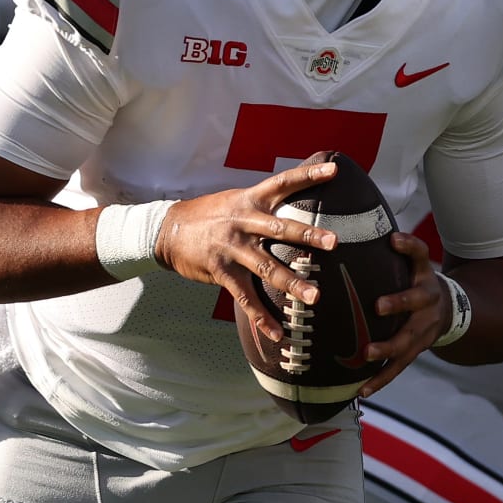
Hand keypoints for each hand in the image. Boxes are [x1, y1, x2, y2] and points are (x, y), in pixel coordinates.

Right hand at [154, 160, 340, 341]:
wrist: (168, 230)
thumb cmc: (209, 214)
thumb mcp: (235, 199)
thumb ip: (263, 203)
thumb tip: (296, 201)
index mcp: (250, 200)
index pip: (282, 182)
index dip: (308, 175)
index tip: (334, 169)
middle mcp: (243, 222)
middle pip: (280, 228)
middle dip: (308, 235)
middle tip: (334, 242)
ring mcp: (232, 248)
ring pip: (267, 267)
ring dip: (292, 283)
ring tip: (315, 297)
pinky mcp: (222, 271)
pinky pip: (245, 297)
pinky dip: (262, 317)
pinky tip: (278, 333)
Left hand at [358, 230, 444, 396]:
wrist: (449, 310)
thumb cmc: (417, 282)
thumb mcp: (414, 263)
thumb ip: (397, 248)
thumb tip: (369, 230)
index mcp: (424, 275)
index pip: (420, 255)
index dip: (409, 246)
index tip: (393, 239)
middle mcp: (427, 300)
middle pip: (415, 301)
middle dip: (398, 303)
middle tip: (377, 306)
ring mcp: (422, 328)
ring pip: (407, 340)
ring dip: (387, 348)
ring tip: (367, 354)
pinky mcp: (415, 350)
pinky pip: (398, 367)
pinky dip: (380, 380)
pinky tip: (361, 391)